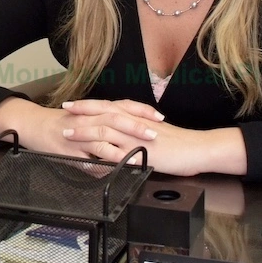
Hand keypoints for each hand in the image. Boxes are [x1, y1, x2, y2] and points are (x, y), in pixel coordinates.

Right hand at [0, 96, 158, 160]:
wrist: (30, 125)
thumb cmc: (57, 124)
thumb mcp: (82, 120)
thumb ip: (102, 126)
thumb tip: (123, 134)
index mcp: (94, 110)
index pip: (122, 106)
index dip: (141, 111)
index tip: (158, 117)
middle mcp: (88, 118)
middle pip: (117, 118)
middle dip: (138, 126)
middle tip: (156, 134)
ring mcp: (79, 134)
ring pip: (105, 136)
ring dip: (125, 145)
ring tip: (142, 152)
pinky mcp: (71, 149)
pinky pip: (90, 155)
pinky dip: (105, 160)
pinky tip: (117, 166)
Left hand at [62, 98, 247, 175]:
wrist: (198, 148)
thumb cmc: (180, 143)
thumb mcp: (154, 132)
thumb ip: (137, 131)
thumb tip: (124, 133)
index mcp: (136, 117)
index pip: (108, 106)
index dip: (89, 105)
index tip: (73, 104)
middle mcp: (133, 123)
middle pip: (102, 113)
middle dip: (81, 112)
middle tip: (63, 111)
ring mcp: (136, 138)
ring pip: (105, 131)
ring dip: (85, 132)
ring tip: (68, 133)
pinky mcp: (140, 154)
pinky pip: (116, 154)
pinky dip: (100, 155)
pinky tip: (87, 159)